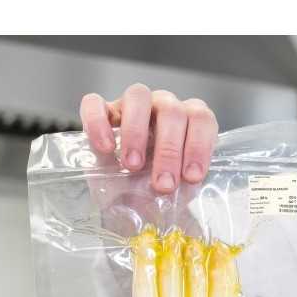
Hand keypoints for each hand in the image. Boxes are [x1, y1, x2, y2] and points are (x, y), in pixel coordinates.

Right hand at [79, 85, 218, 192]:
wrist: (124, 201)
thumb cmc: (154, 191)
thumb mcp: (175, 193)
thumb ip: (184, 189)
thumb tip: (185, 200)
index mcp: (187, 121)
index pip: (201, 118)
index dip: (199, 145)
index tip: (192, 177)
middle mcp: (162, 106)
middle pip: (171, 110)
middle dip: (169, 150)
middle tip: (163, 184)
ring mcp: (131, 104)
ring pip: (138, 96)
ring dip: (137, 132)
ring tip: (132, 166)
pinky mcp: (100, 111)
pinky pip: (95, 103)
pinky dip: (98, 122)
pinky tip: (105, 149)